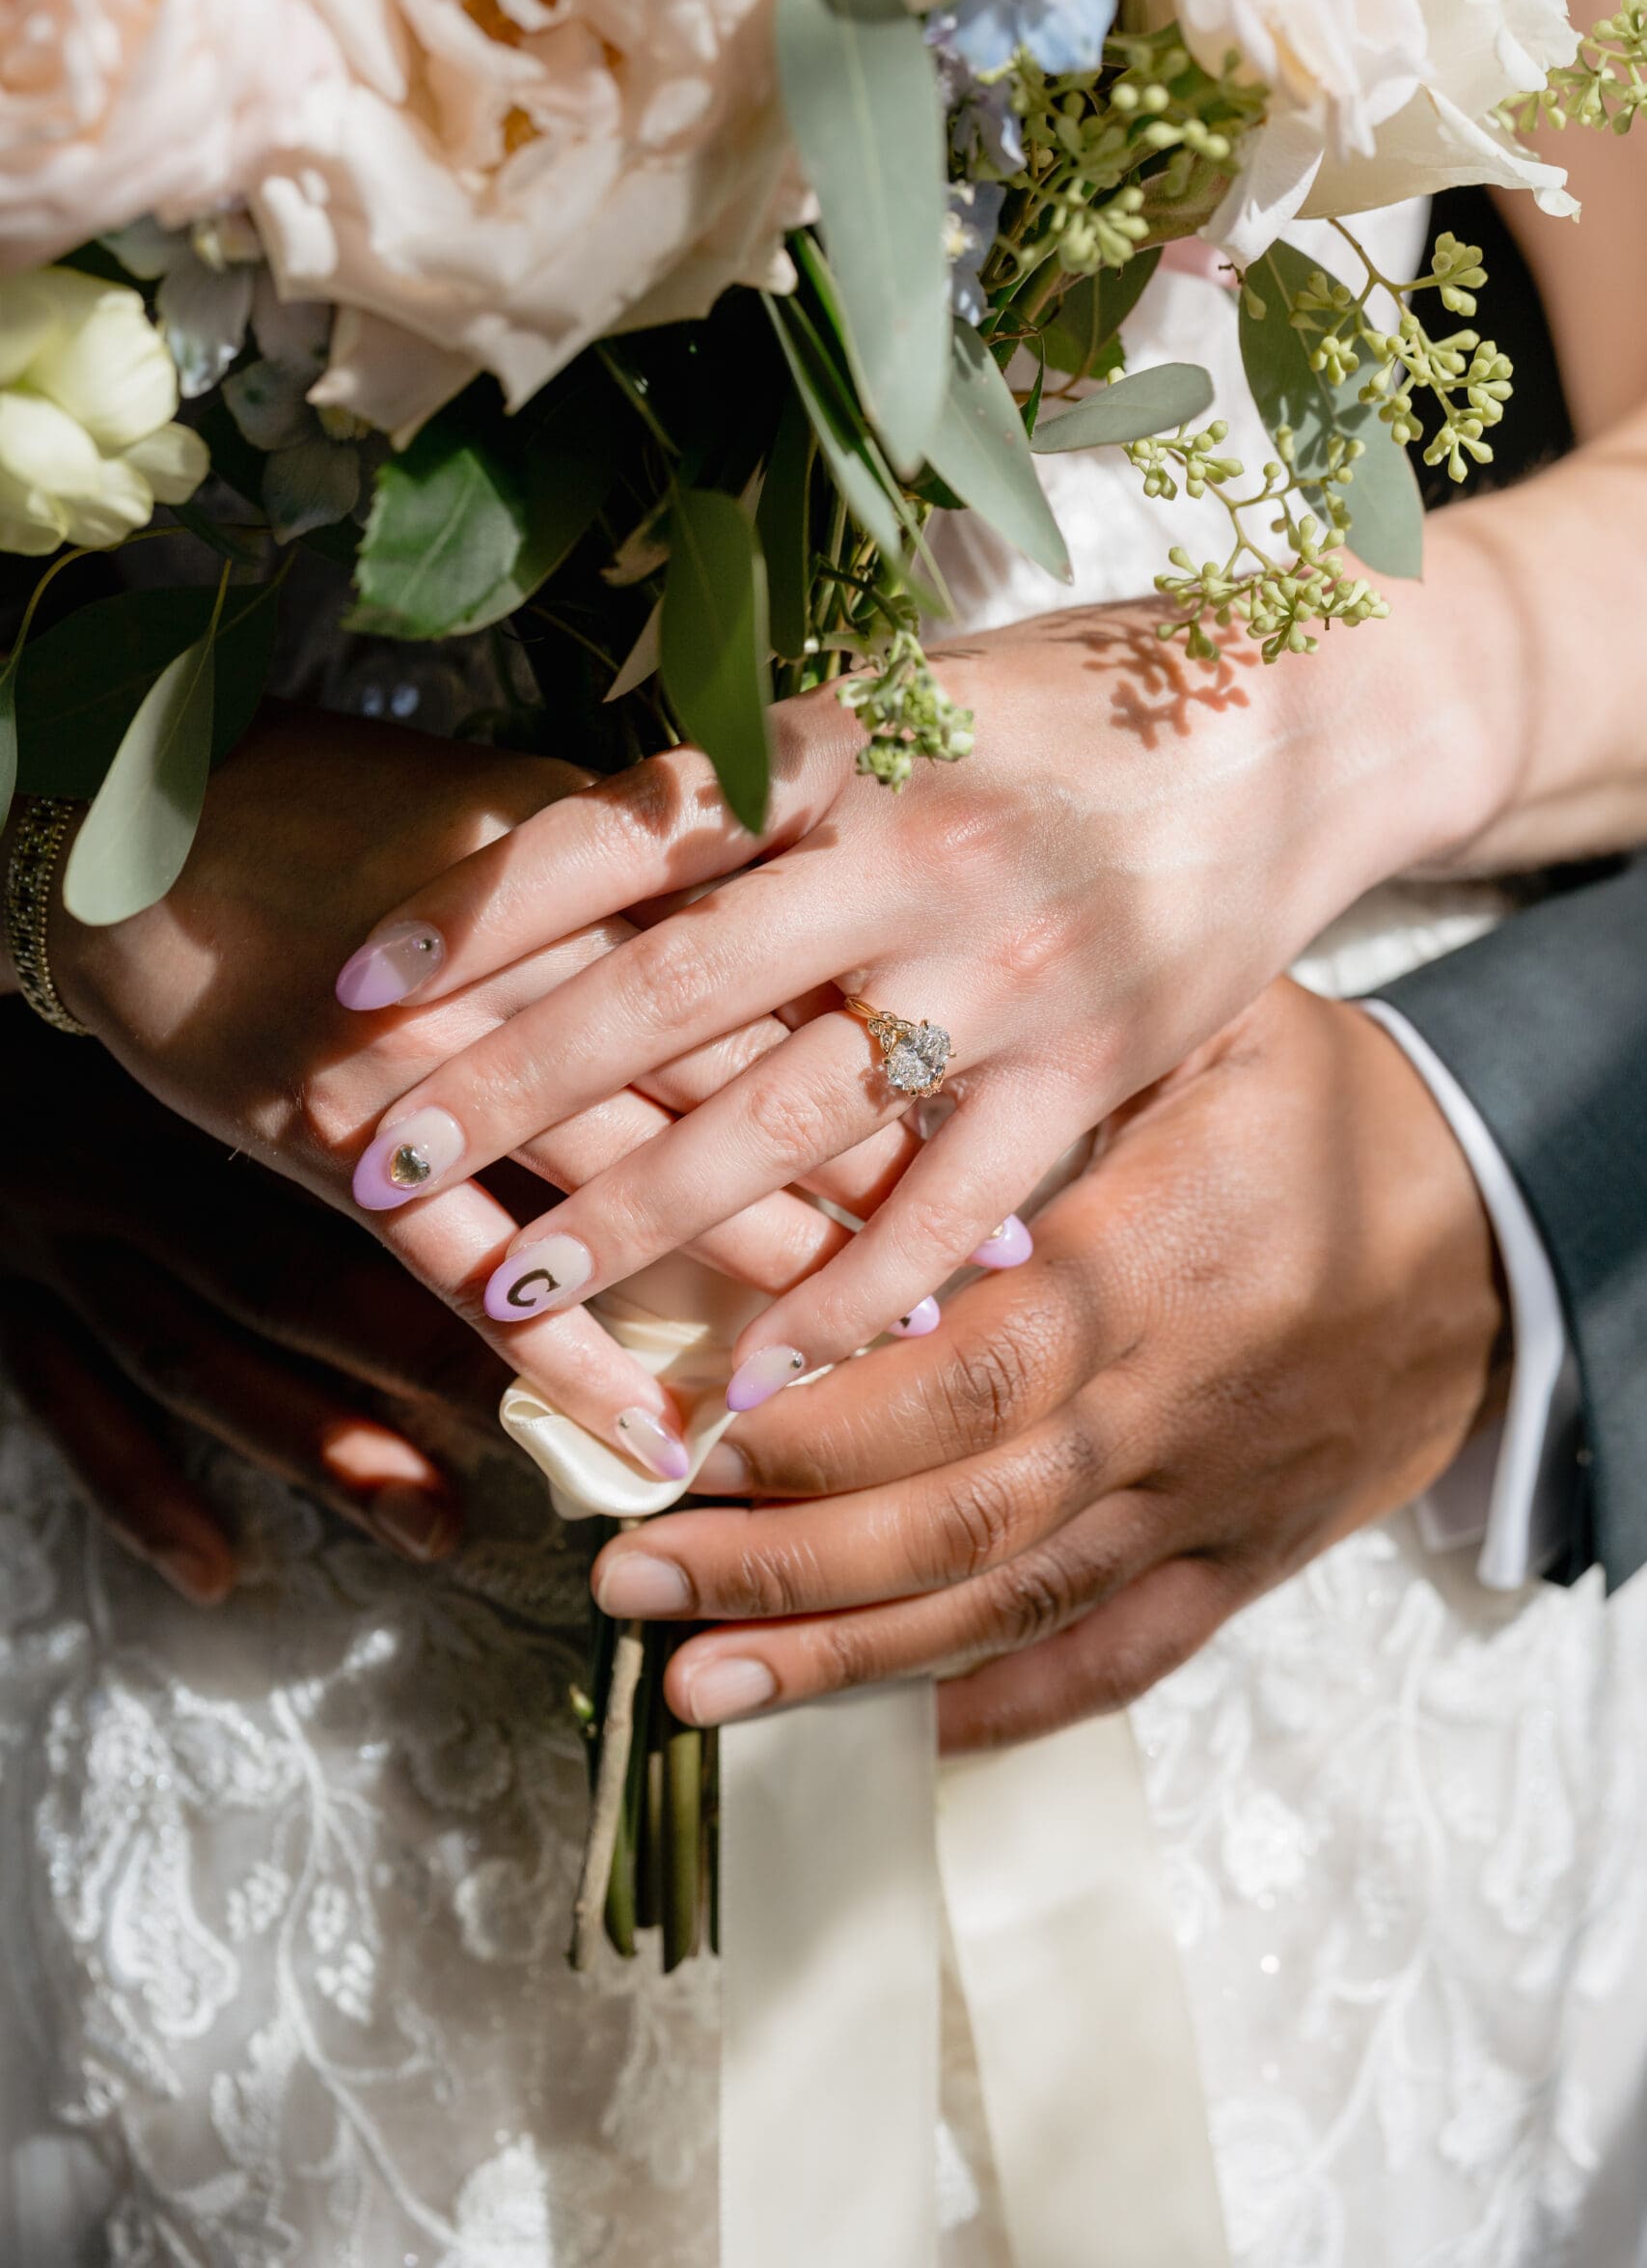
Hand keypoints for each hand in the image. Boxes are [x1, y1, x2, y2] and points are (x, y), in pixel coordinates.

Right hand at [0, 1005, 505, 1596]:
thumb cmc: (113, 952)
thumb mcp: (236, 953)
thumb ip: (370, 1006)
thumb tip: (539, 1047)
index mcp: (211, 1076)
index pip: (380, 1164)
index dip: (502, 1241)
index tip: (602, 1310)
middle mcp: (138, 1165)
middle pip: (300, 1273)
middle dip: (437, 1364)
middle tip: (556, 1441)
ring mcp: (56, 1239)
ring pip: (197, 1357)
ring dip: (318, 1446)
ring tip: (435, 1528)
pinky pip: (66, 1405)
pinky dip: (141, 1495)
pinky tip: (218, 1576)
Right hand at [38, 704, 923, 1471]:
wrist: (131, 820)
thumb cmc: (332, 794)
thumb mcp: (508, 789)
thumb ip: (648, 852)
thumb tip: (784, 893)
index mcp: (592, 856)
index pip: (778, 962)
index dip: (896, 1042)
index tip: (1010, 1110)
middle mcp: (531, 956)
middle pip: (736, 1074)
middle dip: (871, 1172)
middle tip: (998, 1259)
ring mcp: (433, 1056)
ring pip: (627, 1176)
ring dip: (758, 1269)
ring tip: (876, 1350)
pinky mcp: (337, 1138)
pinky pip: (468, 1268)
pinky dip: (564, 1354)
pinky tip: (655, 1427)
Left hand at [334, 602, 1495, 1401]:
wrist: (1297, 721)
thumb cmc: (1065, 702)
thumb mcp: (899, 690)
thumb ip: (758, 770)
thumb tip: (585, 838)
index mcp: (839, 745)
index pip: (620, 832)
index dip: (476, 910)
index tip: (354, 987)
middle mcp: (904, 858)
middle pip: (670, 990)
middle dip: (508, 1087)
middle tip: (368, 1163)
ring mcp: (998, 976)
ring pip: (783, 1119)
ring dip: (633, 1216)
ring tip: (504, 1291)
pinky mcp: (1085, 1072)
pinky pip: (946, 1212)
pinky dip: (842, 1301)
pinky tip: (742, 1375)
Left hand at [579, 979, 1504, 1748]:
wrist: (1500, 1230)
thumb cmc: (1328, 1109)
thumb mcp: (1205, 1025)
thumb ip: (1044, 1054)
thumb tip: (856, 1057)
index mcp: (1157, 1265)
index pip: (968, 1374)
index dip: (826, 1429)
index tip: (689, 1444)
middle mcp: (1172, 1409)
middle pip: (961, 1515)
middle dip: (784, 1562)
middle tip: (629, 1575)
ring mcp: (1203, 1505)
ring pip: (1011, 1608)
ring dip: (847, 1658)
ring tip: (695, 1684)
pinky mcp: (1236, 1563)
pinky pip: (1113, 1661)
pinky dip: (998, 1708)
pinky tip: (882, 1735)